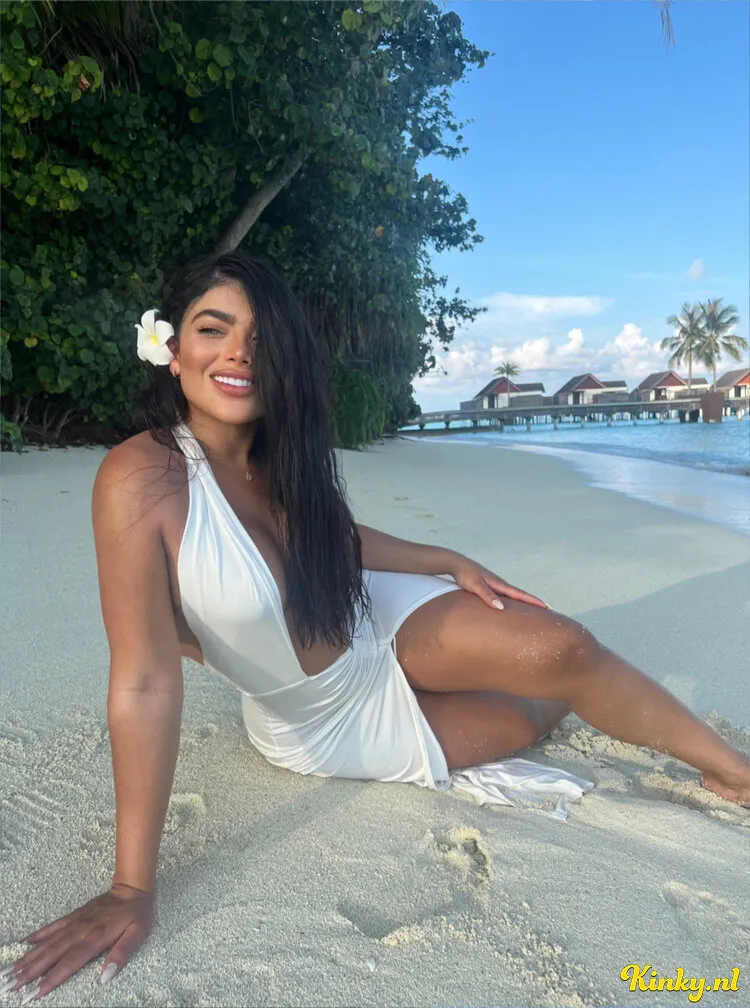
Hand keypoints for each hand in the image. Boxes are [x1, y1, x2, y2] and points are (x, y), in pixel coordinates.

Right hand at [1, 883, 152, 1001]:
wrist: (132, 888)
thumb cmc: (137, 914)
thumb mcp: (137, 934)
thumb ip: (122, 954)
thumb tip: (106, 976)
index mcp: (95, 939)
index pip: (69, 963)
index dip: (51, 979)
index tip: (34, 993)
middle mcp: (80, 931)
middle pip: (51, 954)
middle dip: (30, 971)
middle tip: (10, 985)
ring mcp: (75, 923)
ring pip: (48, 942)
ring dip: (29, 956)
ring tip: (11, 969)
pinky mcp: (74, 916)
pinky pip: (53, 926)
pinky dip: (38, 935)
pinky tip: (25, 943)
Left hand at [451, 556, 547, 610]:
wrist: (456, 563)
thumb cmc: (465, 574)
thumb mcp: (475, 586)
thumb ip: (487, 596)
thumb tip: (501, 607)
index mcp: (499, 584)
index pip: (519, 594)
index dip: (533, 601)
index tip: (547, 606)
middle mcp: (500, 584)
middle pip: (520, 594)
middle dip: (532, 601)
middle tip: (547, 609)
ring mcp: (495, 584)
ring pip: (513, 594)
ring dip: (523, 600)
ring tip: (533, 607)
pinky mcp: (489, 585)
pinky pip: (504, 594)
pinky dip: (512, 599)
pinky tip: (510, 603)